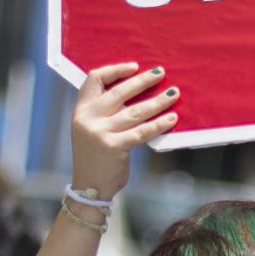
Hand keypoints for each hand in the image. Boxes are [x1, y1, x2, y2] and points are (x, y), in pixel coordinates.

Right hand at [70, 62, 176, 200]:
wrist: (89, 188)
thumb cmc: (96, 157)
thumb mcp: (91, 129)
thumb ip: (105, 112)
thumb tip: (138, 92)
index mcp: (81, 111)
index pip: (94, 79)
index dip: (115, 70)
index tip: (134, 67)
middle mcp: (88, 119)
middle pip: (119, 92)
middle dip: (143, 81)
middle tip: (161, 73)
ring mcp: (100, 133)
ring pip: (135, 111)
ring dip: (157, 101)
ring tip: (173, 93)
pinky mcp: (114, 147)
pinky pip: (142, 132)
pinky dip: (159, 124)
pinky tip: (172, 119)